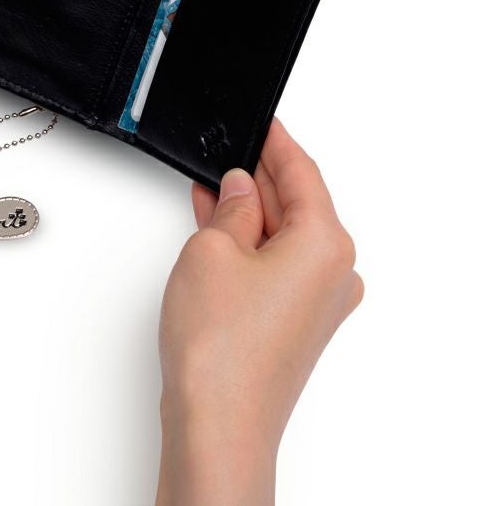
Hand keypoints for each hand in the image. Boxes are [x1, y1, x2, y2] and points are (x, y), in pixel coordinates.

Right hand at [156, 119, 362, 505]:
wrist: (218, 420)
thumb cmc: (221, 345)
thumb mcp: (213, 248)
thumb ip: (230, 207)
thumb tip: (239, 188)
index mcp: (327, 243)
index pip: (302, 173)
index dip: (276, 143)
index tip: (262, 122)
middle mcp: (334, 272)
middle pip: (297, 204)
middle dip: (257, 177)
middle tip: (224, 152)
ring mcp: (318, 302)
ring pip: (283, 235)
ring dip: (247, 211)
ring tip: (209, 187)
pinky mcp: (296, 322)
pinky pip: (276, 264)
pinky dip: (248, 243)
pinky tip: (217, 227)